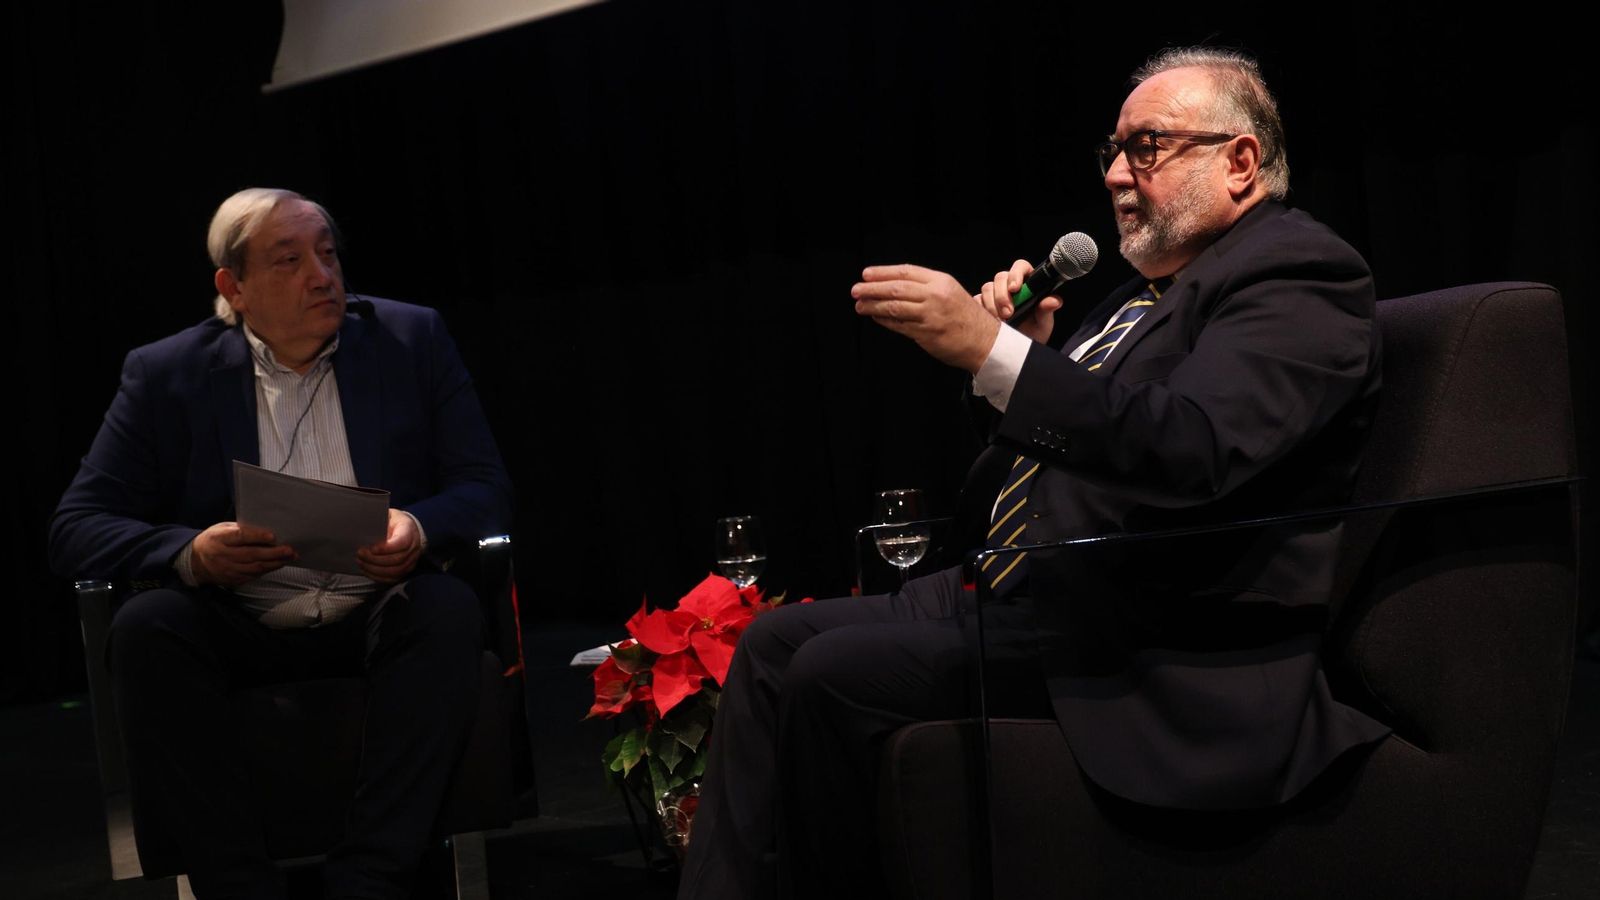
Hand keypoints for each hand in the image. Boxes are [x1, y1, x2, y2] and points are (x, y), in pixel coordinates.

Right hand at [190, 522, 294, 586]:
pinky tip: (277, 564)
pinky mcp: (232, 580)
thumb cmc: (214, 540)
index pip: (240, 537)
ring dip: (274, 563)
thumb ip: (240, 529)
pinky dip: (266, 570)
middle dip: (273, 553)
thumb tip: (265, 530)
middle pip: (251, 555)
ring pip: (254, 568)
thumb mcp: (222, 529)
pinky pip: (253, 576)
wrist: (195, 561)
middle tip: (290, 550)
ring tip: (289, 558)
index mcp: (219, 539)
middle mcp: (222, 556)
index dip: (257, 536)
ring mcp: (227, 570)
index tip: (273, 536)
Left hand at [357, 509, 422, 582]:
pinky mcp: (405, 570)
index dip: (385, 548)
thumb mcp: (388, 516)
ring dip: (374, 569)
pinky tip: (367, 570)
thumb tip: (362, 527)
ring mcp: (411, 561)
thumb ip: (378, 521)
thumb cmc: (395, 522)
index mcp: (409, 531)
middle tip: (360, 554)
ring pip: (394, 571)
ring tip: (361, 562)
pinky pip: (392, 578)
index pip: (401, 543)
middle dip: (375, 559)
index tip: (370, 548)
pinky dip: (378, 576)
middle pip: (397, 559)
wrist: (409, 530)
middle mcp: (413, 548)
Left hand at [851, 265, 1000, 372]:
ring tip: (860, 305)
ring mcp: (930, 315)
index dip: (883, 272)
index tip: (866, 274)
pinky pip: (899, 325)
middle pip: (896, 288)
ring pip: (894, 307)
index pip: (906, 272)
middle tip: (856, 290)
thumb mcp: (949, 291)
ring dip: (873, 306)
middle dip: (872, 288)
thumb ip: (925, 287)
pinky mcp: (926, 333)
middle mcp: (935, 295)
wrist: (985, 341)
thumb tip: (893, 285)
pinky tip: (875, 317)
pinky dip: (884, 321)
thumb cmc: (966, 317)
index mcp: (941, 281)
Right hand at [977, 259, 1060, 343]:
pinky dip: (982, 310)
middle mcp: (1009, 285)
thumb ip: (1046, 310)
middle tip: (1008, 313)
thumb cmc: (1033, 333)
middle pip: (1000, 277)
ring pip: (987, 288)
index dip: (1016, 274)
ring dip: (992, 305)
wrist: (1018, 350)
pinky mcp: (982, 304)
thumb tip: (1054, 301)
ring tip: (1001, 321)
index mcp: (1027, 283)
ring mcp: (994, 294)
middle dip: (1002, 295)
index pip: (1020, 267)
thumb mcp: (1043, 323)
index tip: (1015, 289)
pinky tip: (991, 320)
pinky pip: (977, 300)